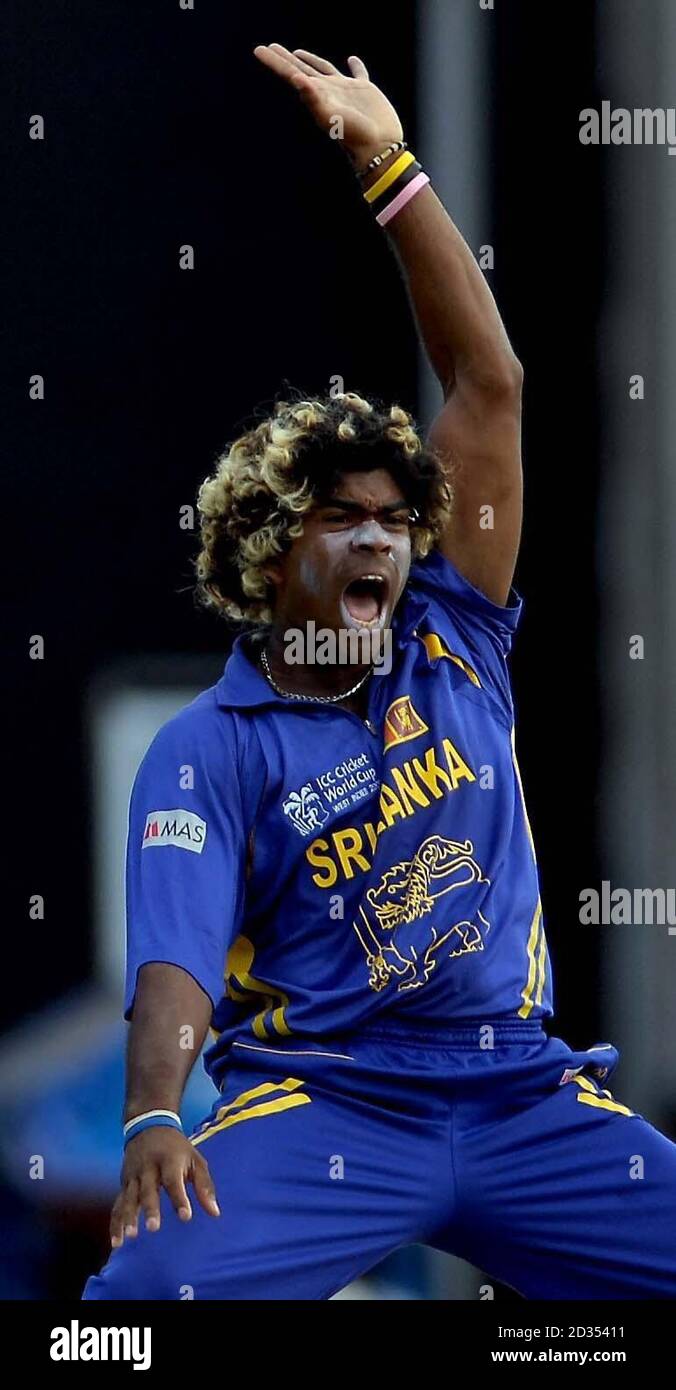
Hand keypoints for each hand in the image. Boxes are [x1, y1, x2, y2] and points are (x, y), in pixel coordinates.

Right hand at [110, 1127, 219, 1247]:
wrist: (148, 1125)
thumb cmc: (177, 1149)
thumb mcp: (195, 1160)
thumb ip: (205, 1186)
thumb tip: (215, 1213)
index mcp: (169, 1160)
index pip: (173, 1180)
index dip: (179, 1198)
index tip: (185, 1217)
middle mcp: (148, 1168)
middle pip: (148, 1189)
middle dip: (150, 1208)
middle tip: (153, 1228)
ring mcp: (133, 1176)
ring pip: (129, 1198)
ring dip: (128, 1217)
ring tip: (130, 1237)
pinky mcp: (124, 1184)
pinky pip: (118, 1205)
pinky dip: (116, 1223)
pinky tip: (117, 1242)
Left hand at [253, 43, 403, 169]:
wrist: (379, 147)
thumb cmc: (354, 135)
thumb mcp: (330, 117)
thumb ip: (313, 98)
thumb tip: (296, 80)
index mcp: (317, 95)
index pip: (291, 74)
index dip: (275, 62)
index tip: (259, 50)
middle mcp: (328, 91)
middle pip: (302, 69)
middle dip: (285, 59)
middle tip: (271, 47)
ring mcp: (346, 91)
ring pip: (324, 69)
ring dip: (310, 61)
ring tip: (298, 52)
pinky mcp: (365, 91)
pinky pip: (358, 74)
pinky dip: (355, 66)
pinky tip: (352, 60)